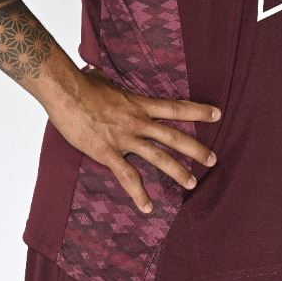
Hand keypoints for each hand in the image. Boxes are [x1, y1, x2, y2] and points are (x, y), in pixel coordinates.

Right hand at [48, 65, 220, 214]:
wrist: (64, 91)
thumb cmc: (81, 82)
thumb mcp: (106, 80)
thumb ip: (112, 84)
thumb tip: (101, 73)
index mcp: (139, 104)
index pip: (175, 108)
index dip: (197, 111)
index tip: (217, 114)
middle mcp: (137, 121)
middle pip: (173, 136)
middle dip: (196, 149)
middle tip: (213, 160)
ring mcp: (124, 138)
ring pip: (158, 157)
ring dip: (177, 171)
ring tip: (192, 184)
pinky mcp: (107, 152)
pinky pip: (127, 176)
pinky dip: (138, 193)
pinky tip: (147, 207)